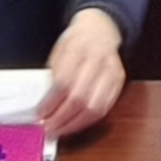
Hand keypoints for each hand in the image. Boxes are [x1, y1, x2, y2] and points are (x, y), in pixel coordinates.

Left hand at [36, 10, 127, 135]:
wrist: (101, 29)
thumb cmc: (76, 41)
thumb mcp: (58, 52)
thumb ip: (52, 76)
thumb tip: (44, 105)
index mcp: (78, 48)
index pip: (63, 82)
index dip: (51, 103)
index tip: (40, 114)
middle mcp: (97, 60)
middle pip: (79, 98)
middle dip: (61, 118)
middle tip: (48, 128)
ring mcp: (111, 72)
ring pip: (95, 107)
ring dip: (75, 124)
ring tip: (60, 131)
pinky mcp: (119, 82)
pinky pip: (105, 108)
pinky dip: (88, 120)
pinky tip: (76, 124)